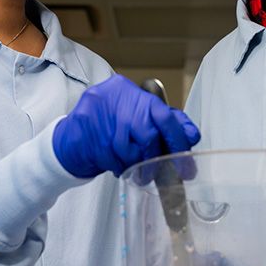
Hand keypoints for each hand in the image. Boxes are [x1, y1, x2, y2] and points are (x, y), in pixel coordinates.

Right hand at [53, 75, 200, 177]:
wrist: (73, 136)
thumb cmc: (111, 127)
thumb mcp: (139, 118)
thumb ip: (166, 123)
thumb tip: (191, 136)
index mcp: (132, 91)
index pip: (165, 115)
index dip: (178, 141)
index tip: (186, 164)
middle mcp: (116, 97)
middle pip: (147, 135)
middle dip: (155, 159)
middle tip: (158, 174)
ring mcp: (98, 113)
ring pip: (128, 149)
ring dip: (135, 165)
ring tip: (133, 168)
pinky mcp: (85, 130)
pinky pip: (111, 158)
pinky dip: (118, 168)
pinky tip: (117, 165)